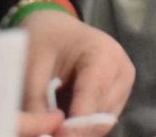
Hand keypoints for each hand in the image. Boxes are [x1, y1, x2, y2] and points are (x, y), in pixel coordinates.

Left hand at [16, 10, 132, 136]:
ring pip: (102, 124)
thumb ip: (37, 104)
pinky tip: (64, 119)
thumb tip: (46, 136)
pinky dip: (82, 126)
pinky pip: (101, 122)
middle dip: (74, 131)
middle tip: (47, 134)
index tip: (53, 136)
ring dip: (78, 130)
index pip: (92, 99)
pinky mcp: (119, 96)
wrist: (57, 29)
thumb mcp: (32, 68)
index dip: (73, 126)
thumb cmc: (44, 41)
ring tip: (53, 124)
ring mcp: (124, 85)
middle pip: (101, 116)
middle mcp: (122, 72)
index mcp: (103, 55)